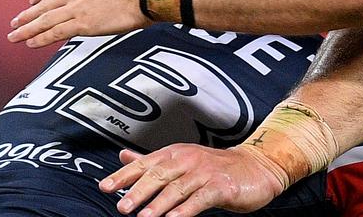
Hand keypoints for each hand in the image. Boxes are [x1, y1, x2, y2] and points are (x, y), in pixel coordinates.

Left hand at [7, 0, 150, 46]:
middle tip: (14, 23)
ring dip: (27, 29)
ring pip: (44, 20)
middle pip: (44, 5)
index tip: (30, 3)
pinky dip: (41, 38)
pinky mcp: (82, 24)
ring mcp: (76, 8)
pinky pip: (55, 32)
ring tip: (14, 36)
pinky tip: (30, 42)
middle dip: (26, 15)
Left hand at [101, 146, 285, 216]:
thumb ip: (152, 160)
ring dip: (159, 204)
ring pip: (178, 188)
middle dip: (138, 191)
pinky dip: (186, 210)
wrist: (257, 167)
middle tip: (121, 207)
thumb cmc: (215, 167)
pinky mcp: (221, 186)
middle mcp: (188, 159)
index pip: (145, 163)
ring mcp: (205, 172)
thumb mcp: (181, 159)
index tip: (105, 187)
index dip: (124, 175)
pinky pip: (200, 199)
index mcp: (175, 152)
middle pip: (159, 174)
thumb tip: (122, 156)